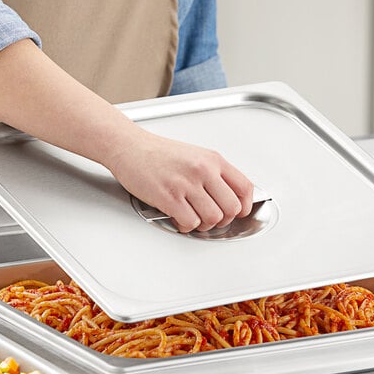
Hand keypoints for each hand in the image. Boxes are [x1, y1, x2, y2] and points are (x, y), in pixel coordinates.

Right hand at [108, 126, 253, 232]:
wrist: (129, 147)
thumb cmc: (158, 153)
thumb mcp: (195, 155)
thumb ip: (214, 174)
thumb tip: (229, 197)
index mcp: (213, 160)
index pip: (244, 188)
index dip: (244, 206)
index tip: (238, 212)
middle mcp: (203, 170)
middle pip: (231, 208)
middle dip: (223, 219)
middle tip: (211, 217)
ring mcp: (186, 184)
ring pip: (213, 218)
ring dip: (204, 225)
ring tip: (193, 217)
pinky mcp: (169, 197)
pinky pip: (190, 223)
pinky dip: (186, 225)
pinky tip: (179, 217)